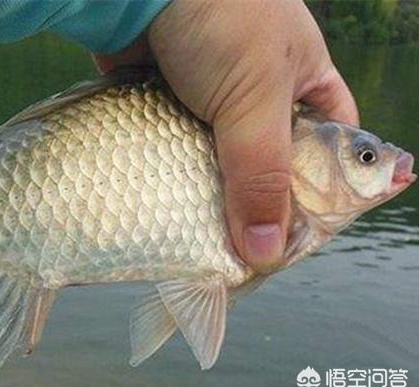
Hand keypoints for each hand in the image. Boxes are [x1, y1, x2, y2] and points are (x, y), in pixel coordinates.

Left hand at [94, 0, 358, 272]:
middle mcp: (260, 96)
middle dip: (262, 204)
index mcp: (304, 83)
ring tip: (208, 243)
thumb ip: (260, 174)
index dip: (326, 190)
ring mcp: (210, 102)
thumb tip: (265, 251)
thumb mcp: (256, 97)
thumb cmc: (220, 19)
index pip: (330, 148)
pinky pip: (179, 154)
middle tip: (250, 250)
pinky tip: (171, 210)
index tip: (308, 234)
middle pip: (272, 165)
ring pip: (221, 164)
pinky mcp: (168, 107)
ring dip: (214, 197)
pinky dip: (176, 178)